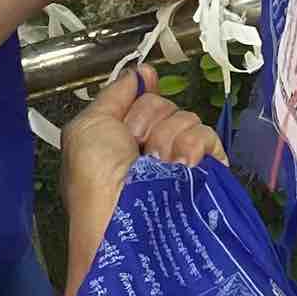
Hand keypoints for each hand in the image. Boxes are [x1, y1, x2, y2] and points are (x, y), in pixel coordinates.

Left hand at [60, 65, 225, 288]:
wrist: (123, 222)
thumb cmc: (96, 177)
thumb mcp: (88, 127)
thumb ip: (113, 95)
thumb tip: (142, 72)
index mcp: (121, 137)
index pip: (142, 98)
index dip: (141, 93)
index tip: (145, 82)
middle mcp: (151, 147)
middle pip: (164, 104)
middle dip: (147, 120)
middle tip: (136, 148)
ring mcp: (180, 161)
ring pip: (187, 118)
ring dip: (167, 138)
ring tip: (157, 165)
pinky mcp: (206, 174)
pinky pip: (208, 137)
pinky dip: (193, 147)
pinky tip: (181, 166)